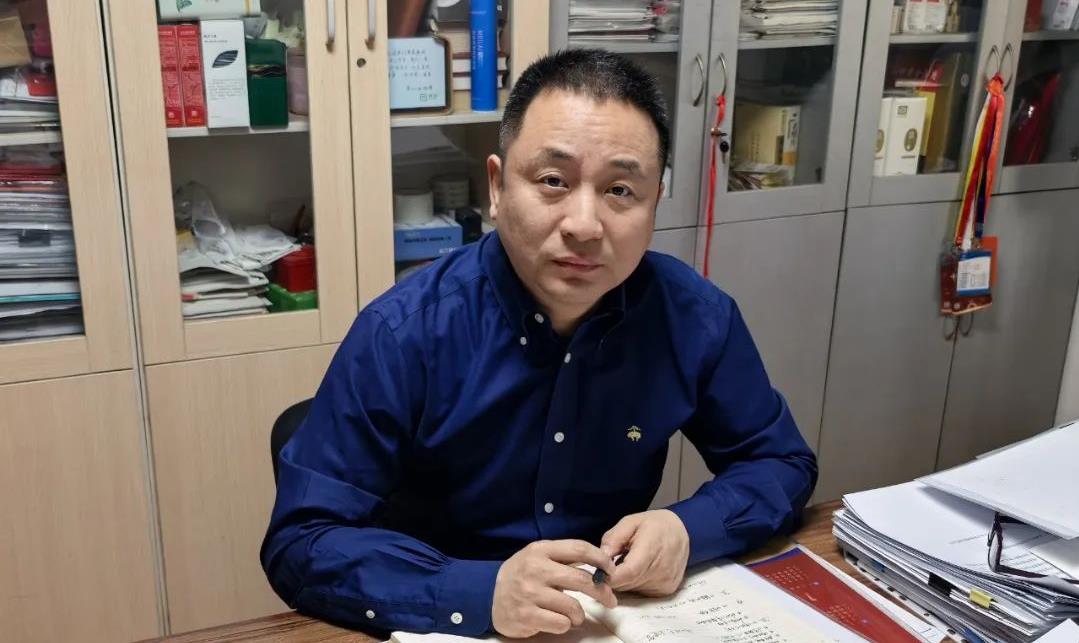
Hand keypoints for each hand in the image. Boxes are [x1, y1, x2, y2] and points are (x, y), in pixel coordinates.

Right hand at [492, 539, 617, 637]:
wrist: (487, 596)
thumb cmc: (521, 575)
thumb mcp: (537, 557)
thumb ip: (564, 558)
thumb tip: (600, 564)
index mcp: (540, 550)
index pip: (578, 548)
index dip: (600, 559)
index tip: (611, 570)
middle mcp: (535, 569)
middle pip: (581, 579)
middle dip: (602, 592)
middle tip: (610, 600)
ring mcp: (529, 593)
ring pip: (573, 607)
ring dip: (580, 614)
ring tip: (575, 615)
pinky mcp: (526, 616)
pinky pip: (560, 623)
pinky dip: (565, 624)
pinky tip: (557, 621)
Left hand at [601, 509, 689, 596]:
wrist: (681, 532)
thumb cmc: (654, 525)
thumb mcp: (630, 522)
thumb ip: (614, 539)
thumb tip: (601, 558)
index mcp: (651, 549)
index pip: (628, 572)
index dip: (610, 575)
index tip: (600, 570)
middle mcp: (661, 570)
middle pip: (627, 583)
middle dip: (614, 575)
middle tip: (614, 560)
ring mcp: (665, 582)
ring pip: (632, 589)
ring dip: (625, 579)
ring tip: (630, 561)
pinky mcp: (667, 590)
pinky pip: (641, 592)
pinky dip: (635, 583)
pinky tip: (640, 569)